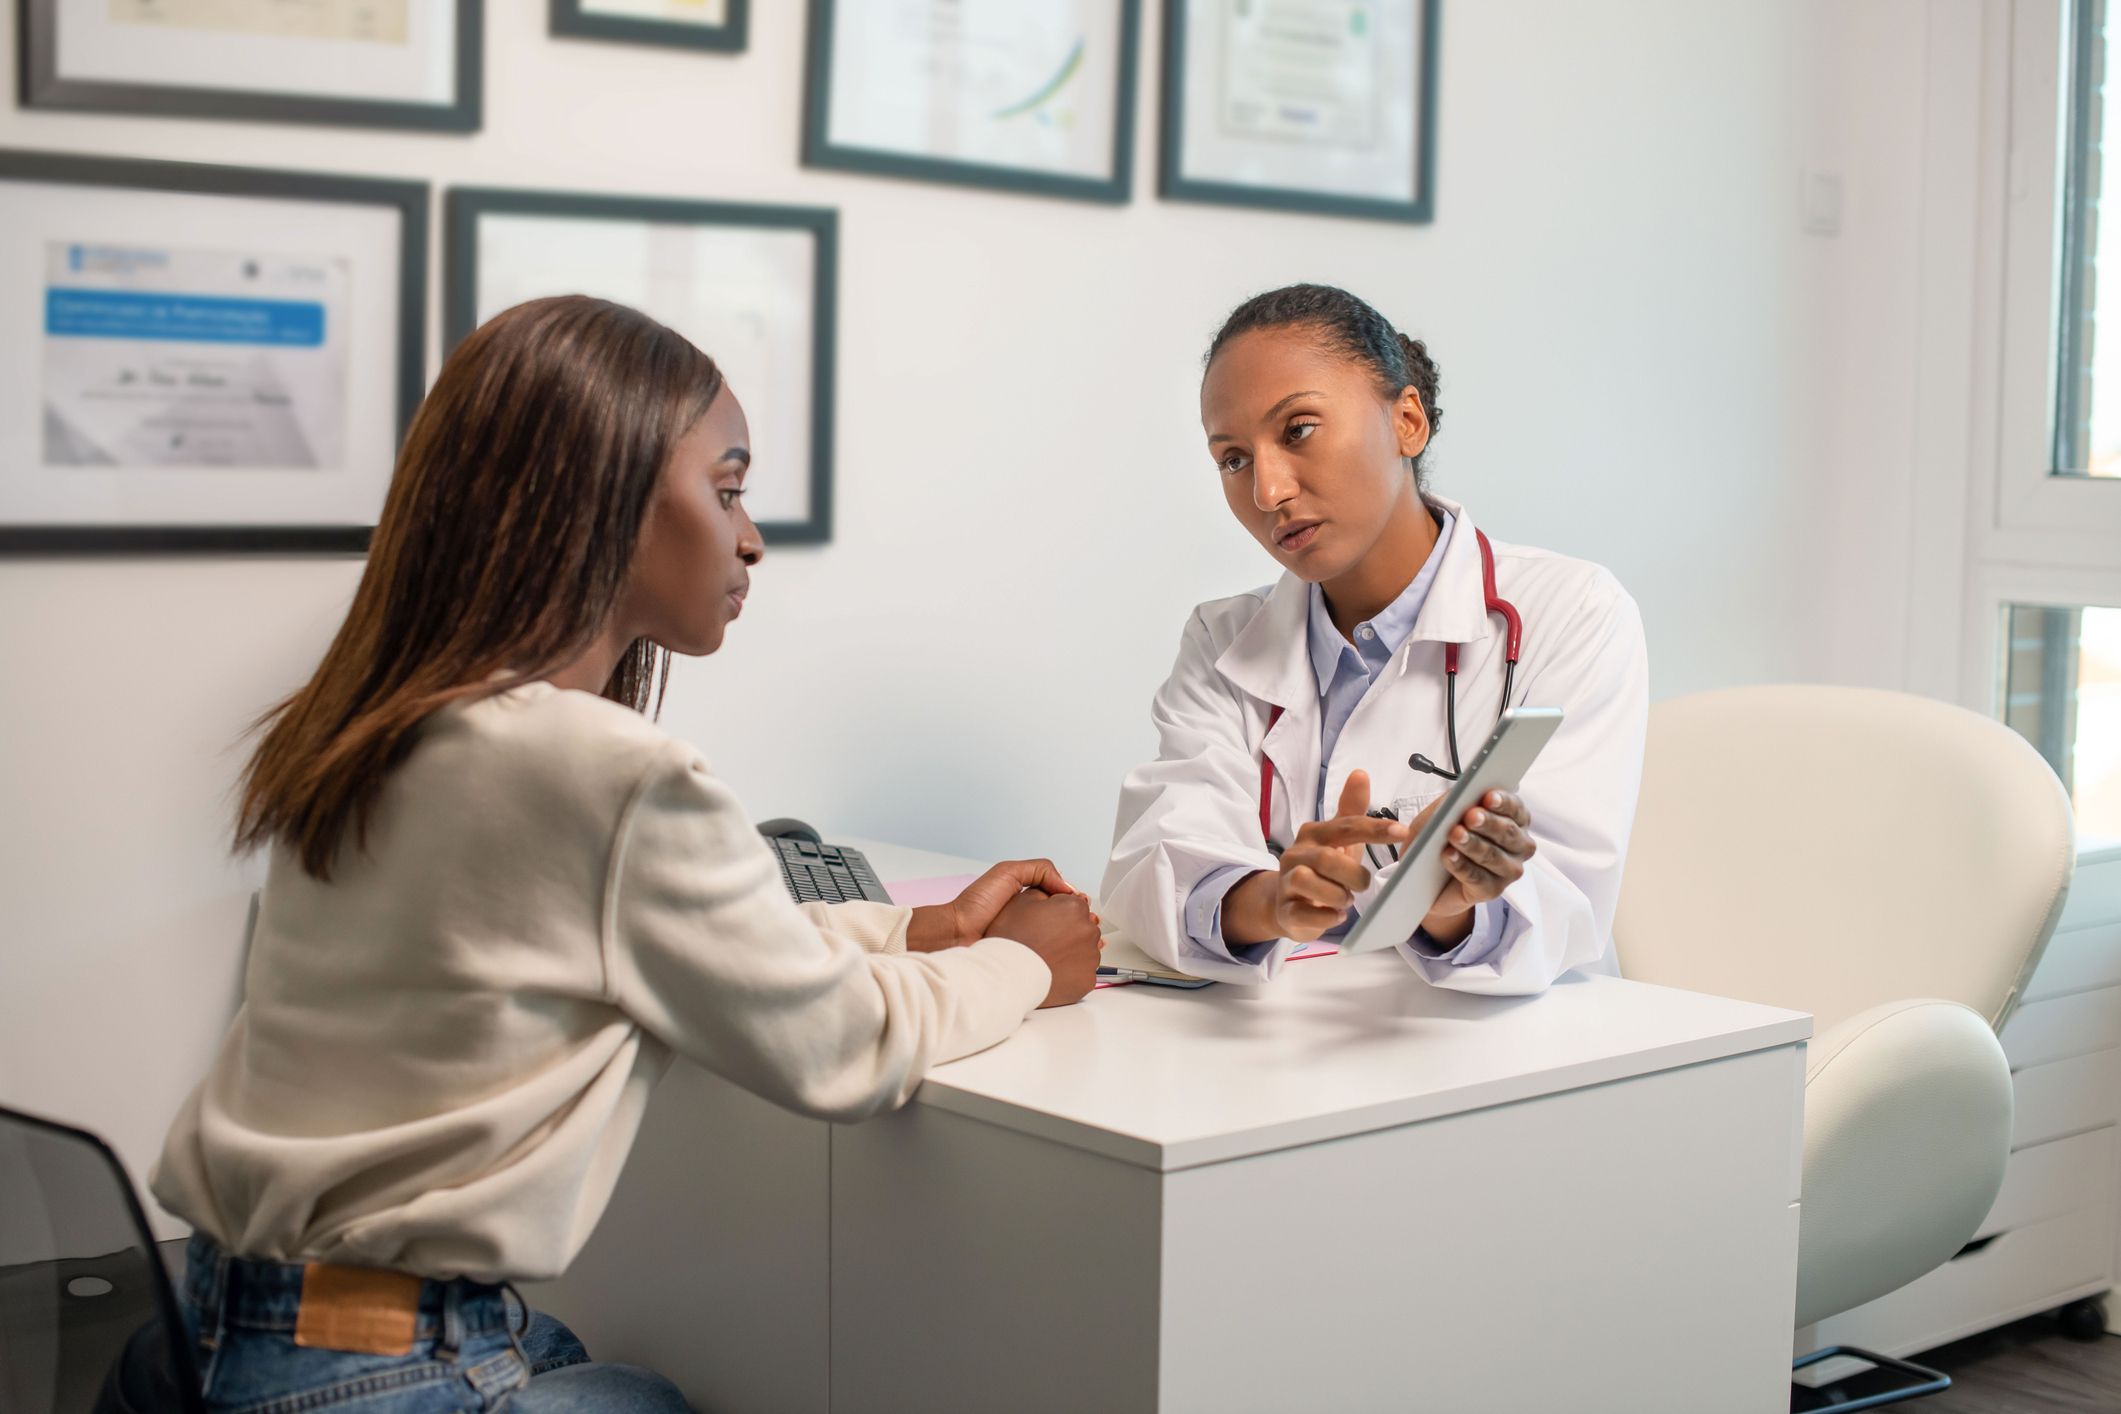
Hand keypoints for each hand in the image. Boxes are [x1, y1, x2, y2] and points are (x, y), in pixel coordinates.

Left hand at [905, 858, 1090, 952]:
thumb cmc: (975, 905)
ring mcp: (1029, 940)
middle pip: (1064, 920)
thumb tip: (1066, 887)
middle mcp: (1030, 920)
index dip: (1075, 901)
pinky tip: (1073, 955)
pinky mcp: (1026, 958)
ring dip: (1077, 939)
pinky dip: (1063, 954)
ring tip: (1090, 941)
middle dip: (1082, 922)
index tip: (1084, 905)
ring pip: (1061, 938)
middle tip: (1092, 925)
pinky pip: (1049, 954)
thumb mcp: (1008, 872)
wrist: (957, 936)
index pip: (1059, 898)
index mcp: (1027, 899)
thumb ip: (1039, 869)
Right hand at [984, 889, 1103, 1007]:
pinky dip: (1070, 972)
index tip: (1045, 921)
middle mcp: (1088, 931)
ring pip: (1084, 949)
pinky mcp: (1087, 980)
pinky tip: (1051, 971)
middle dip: (1066, 930)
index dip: (1057, 911)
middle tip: (1042, 940)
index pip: (1074, 902)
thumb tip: (1055, 890)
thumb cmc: (1010, 941)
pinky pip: (1082, 972)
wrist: (1005, 977)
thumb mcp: (1019, 900)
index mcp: (1073, 907)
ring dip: (1070, 951)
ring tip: (1045, 957)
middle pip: (1082, 925)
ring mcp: (1090, 957)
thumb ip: (1043, 889)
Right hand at [1224, 770, 1410, 944]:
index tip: (1403, 832)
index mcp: (1313, 834)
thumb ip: (1350, 809)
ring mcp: (1287, 883)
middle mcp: (1296, 854)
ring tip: (1346, 900)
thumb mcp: (1339, 840)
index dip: (1375, 828)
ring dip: (1337, 895)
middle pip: (1327, 858)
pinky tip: (1336, 916)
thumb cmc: (1321, 868)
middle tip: (1363, 884)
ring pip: (1308, 882)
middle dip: (1353, 874)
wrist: (1287, 904)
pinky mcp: (1285, 910)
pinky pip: (1302, 914)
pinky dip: (1324, 917)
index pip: (1346, 826)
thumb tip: (1360, 773)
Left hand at [1416, 789, 1535, 944]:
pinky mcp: (1492, 890)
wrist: (1429, 874)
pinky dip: (1461, 865)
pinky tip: (1448, 855)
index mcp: (1515, 820)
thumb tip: (1462, 792)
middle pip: (1507, 832)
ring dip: (1473, 844)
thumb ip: (1456, 800)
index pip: (1515, 808)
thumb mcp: (1446, 811)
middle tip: (1470, 816)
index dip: (1503, 802)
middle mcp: (1519, 846)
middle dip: (1488, 823)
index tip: (1488, 796)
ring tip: (1455, 834)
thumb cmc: (1442, 836)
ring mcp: (1508, 870)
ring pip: (1493, 856)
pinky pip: (1477, 878)